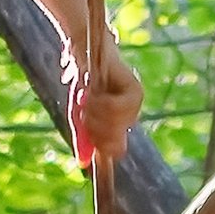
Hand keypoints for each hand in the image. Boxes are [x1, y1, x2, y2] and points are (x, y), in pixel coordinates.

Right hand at [67, 44, 146, 169]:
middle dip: (92, 129)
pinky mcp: (135, 91)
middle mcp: (131, 115)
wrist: (86, 49)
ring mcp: (136, 103)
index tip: (85, 132)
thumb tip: (83, 163)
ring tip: (86, 100)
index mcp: (120, 123)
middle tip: (83, 113)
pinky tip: (92, 93)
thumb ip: (83, 137)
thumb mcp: (79, 113)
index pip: (115, 149)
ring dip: (93, 115)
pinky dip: (98, 103)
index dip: (99, 146)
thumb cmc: (83, 81)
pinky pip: (113, 108)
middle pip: (112, 140)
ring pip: (112, 125)